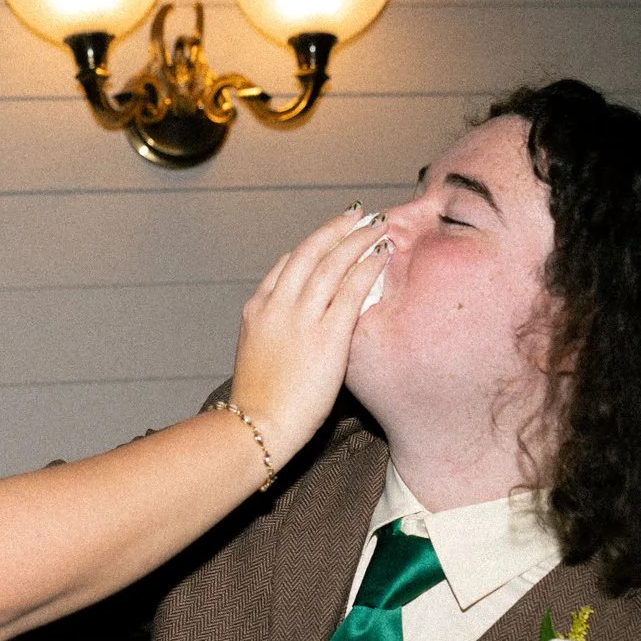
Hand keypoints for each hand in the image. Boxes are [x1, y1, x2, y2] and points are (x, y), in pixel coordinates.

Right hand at [227, 208, 393, 459]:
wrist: (257, 425)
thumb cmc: (260, 404)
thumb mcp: (257, 356)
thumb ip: (276, 333)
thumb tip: (297, 331)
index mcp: (258, 309)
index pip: (287, 264)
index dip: (312, 245)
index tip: (329, 238)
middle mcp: (278, 304)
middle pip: (310, 252)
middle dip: (336, 229)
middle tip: (358, 215)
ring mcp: (302, 317)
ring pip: (333, 263)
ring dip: (358, 240)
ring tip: (378, 226)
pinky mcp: (328, 334)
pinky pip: (352, 289)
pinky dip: (368, 266)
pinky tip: (383, 255)